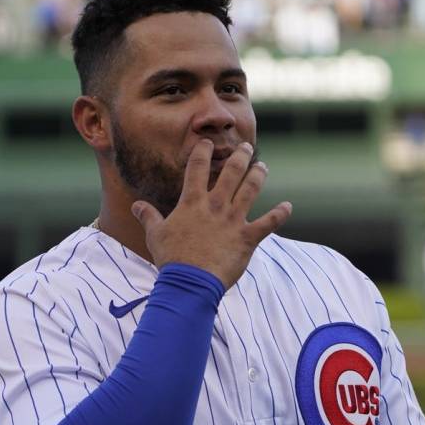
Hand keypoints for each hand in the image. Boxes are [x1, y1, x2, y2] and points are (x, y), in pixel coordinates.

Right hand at [132, 139, 291, 288]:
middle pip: (231, 173)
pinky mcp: (247, 238)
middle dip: (240, 157)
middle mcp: (215, 206)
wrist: (190, 281)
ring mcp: (233, 220)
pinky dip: (279, 215)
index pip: (197, 168)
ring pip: (250, 190)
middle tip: (247, 147)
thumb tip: (136, 205)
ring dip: (258, 176)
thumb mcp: (155, 235)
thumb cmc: (171, 258)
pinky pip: (268, 224)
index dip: (203, 152)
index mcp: (192, 203)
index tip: (207, 143)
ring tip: (263, 166)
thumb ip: (148, 216)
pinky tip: (288, 206)